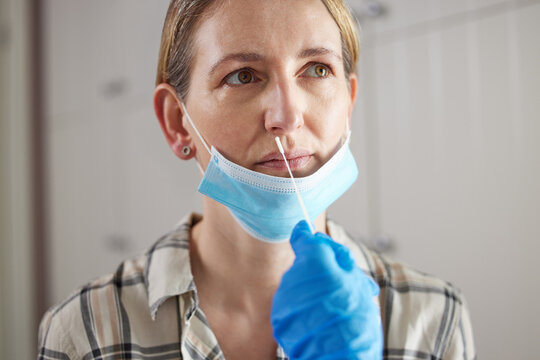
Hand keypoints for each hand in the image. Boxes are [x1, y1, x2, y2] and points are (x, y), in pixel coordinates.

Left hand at [271, 221, 382, 359]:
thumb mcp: (356, 283)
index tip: (306, 232)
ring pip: (296, 284)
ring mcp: (283, 298)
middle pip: (303, 263)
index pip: (303, 238)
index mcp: (314, 263)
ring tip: (329, 308)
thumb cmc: (355, 322)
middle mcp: (293, 277)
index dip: (307, 235)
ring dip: (310, 290)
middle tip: (337, 285)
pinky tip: (317, 319)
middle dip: (318, 270)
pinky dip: (302, 308)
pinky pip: (290, 303)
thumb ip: (337, 258)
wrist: (339, 359)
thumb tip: (322, 243)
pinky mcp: (278, 317)